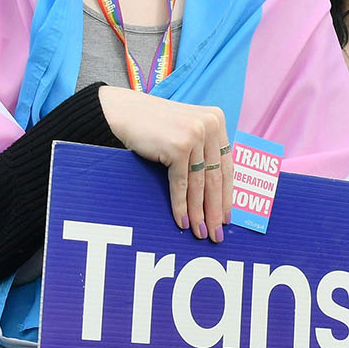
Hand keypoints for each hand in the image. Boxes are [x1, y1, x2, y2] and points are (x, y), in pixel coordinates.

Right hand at [97, 87, 230, 242]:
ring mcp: (195, 134)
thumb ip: (203, 150)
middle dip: (215, 210)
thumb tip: (215, 192)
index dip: (227, 194)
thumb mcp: (185, 131)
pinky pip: (181, 184)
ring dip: (199, 213)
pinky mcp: (178, 146)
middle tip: (216, 234)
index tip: (226, 216)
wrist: (122, 113)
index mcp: (217, 120)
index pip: (226, 165)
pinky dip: (181, 206)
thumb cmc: (153, 126)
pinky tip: (182, 222)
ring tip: (200, 232)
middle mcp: (210, 125)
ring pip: (199, 184)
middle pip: (215, 177)